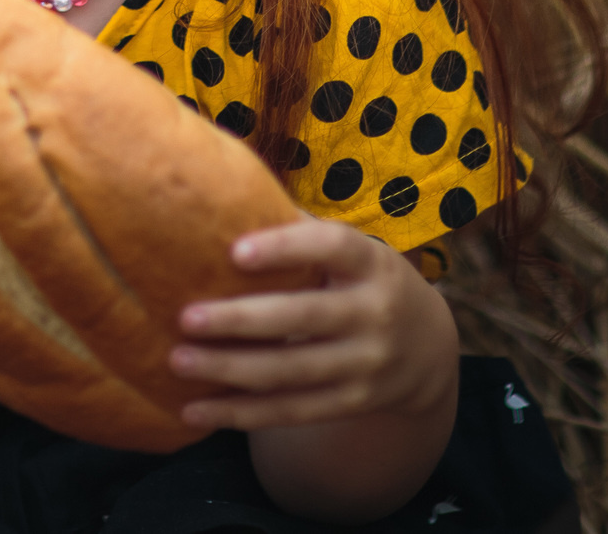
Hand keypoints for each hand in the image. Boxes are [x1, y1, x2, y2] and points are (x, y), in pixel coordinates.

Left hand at [168, 219, 457, 430]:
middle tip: (185, 317)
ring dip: (230, 369)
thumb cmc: (362, 280)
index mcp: (371, 263)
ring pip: (291, 371)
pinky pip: (292, 411)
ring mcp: (367, 364)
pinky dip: (242, 414)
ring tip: (178, 361)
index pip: (332, 247)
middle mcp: (375, 313)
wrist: (428, 347)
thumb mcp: (353, 251)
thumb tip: (221, 193)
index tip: (234, 251)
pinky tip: (196, 411)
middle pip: (303, 317)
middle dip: (241, 319)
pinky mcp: (353, 402)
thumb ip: (300, 231)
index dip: (286, 248)